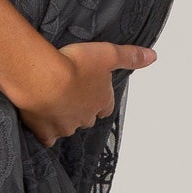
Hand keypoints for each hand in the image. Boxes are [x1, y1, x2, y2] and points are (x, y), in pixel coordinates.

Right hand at [16, 40, 156, 145]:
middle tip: (68, 92)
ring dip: (62, 117)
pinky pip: (48, 138)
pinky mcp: (45, 132)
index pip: (106, 107)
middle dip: (80, 109)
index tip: (92, 92)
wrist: (42, 78)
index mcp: (101, 101)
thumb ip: (130, 56)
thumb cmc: (73, 65)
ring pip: (68, 127)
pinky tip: (39, 120)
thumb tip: (152, 57)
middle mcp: (86, 117)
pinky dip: (45, 132)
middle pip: (87, 118)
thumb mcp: (107, 54)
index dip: (100, 100)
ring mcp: (66, 127)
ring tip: (50, 100)